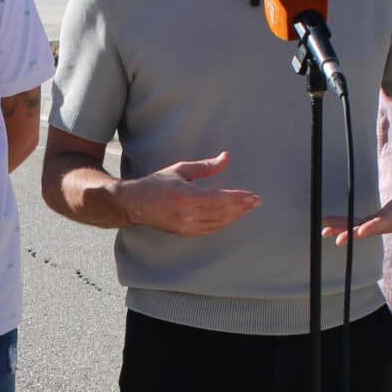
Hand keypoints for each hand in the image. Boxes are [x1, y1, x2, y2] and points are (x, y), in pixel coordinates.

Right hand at [123, 151, 260, 236]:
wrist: (135, 204)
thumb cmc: (157, 183)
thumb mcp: (180, 169)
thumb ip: (206, 166)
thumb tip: (226, 157)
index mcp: (186, 196)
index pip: (220, 199)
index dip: (239, 198)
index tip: (253, 196)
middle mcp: (187, 214)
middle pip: (223, 213)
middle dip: (242, 207)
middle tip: (256, 202)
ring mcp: (186, 226)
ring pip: (219, 223)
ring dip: (236, 216)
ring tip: (248, 208)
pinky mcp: (185, 233)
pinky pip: (210, 229)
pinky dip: (224, 223)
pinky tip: (232, 216)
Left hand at [321, 126, 391, 241]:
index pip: (387, 221)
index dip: (375, 226)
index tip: (361, 232)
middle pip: (371, 229)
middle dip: (354, 233)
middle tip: (339, 239)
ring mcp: (384, 223)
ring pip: (362, 228)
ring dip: (344, 229)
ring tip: (325, 231)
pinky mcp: (379, 220)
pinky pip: (360, 224)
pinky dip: (347, 225)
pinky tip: (330, 226)